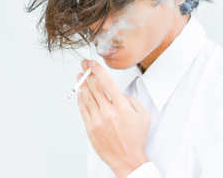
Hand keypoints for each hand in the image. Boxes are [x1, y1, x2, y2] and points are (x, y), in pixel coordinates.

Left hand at [77, 59, 150, 177]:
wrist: (128, 160)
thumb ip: (130, 100)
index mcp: (122, 107)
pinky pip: (82, 110)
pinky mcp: (90, 128)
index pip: (107, 83)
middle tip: (84, 64)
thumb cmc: (136, 138)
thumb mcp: (143, 115)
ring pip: (87, 97)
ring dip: (82, 84)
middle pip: (94, 87)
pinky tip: (80, 92)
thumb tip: (116, 91)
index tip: (92, 62)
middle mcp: (108, 112)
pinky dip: (80, 99)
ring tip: (80, 75)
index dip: (98, 70)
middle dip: (88, 72)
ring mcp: (97, 121)